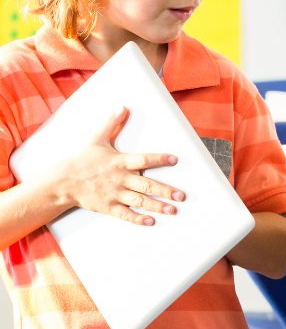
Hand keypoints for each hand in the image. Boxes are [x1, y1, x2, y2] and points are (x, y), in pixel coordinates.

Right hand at [51, 107, 183, 225]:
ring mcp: (114, 194)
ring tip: (172, 210)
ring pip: (140, 201)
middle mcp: (119, 179)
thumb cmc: (80, 159)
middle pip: (146, 185)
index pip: (143, 159)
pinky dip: (138, 219)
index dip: (159, 159)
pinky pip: (125, 214)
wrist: (62, 181)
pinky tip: (151, 221)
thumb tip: (122, 107)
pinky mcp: (108, 206)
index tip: (174, 160)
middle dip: (165, 191)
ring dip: (157, 206)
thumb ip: (111, 123)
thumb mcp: (95, 138)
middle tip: (181, 195)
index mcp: (119, 162)